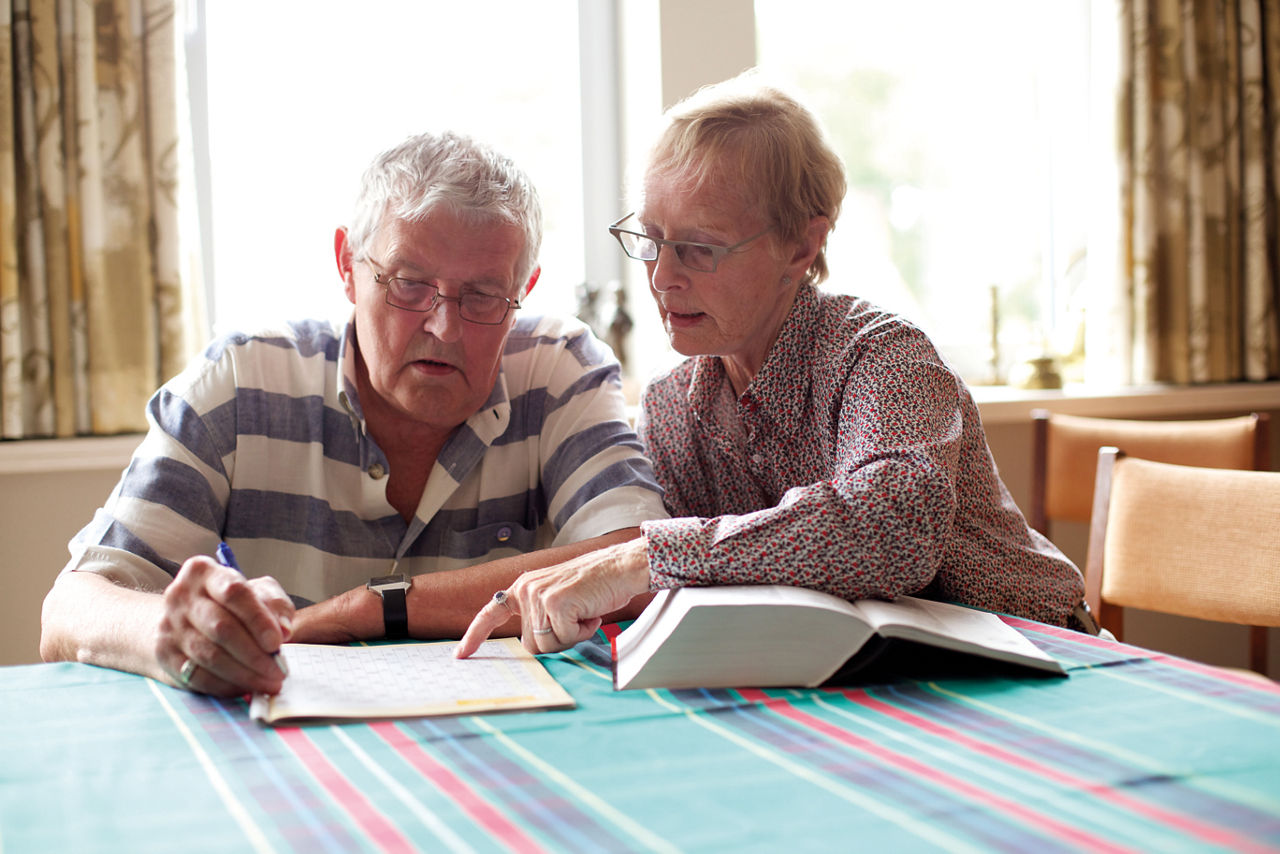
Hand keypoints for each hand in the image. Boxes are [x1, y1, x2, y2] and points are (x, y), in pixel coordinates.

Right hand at [156, 555, 293, 695]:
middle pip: (221, 628)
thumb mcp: (258, 592)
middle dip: (255, 654)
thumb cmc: (230, 603)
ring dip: (244, 674)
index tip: (278, 642)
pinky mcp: (164, 654)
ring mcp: (168, 626)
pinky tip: (245, 687)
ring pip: (210, 656)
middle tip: (278, 670)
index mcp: (203, 572)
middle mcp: (180, 596)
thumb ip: (276, 605)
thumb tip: (285, 629)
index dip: (258, 619)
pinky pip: (197, 676)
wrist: (183, 620)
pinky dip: (225, 685)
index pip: (234, 592)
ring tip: (269, 683)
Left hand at [455, 538, 651, 657]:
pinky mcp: (556, 603)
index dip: (475, 636)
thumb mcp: (559, 597)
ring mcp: (539, 595)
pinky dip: (582, 632)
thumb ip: (539, 615)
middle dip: (556, 641)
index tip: (461, 655)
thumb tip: (529, 646)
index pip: (491, 613)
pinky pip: (564, 639)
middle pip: (530, 644)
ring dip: (570, 637)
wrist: (621, 566)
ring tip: (584, 613)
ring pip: (546, 645)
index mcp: (524, 587)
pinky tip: (591, 612)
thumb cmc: (596, 585)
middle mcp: (526, 588)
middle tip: (577, 620)